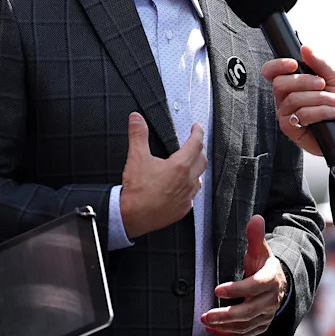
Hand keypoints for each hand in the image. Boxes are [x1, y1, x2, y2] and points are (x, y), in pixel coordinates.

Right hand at [120, 113, 206, 237]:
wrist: (133, 217)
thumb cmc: (136, 191)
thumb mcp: (136, 157)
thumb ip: (138, 135)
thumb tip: (136, 119)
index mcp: (179, 166)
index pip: (196, 144)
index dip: (197, 133)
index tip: (197, 128)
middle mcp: (187, 181)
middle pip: (202, 160)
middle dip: (199, 149)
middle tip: (195, 143)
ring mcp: (186, 197)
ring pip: (199, 179)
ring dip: (197, 169)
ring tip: (191, 164)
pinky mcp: (182, 209)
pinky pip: (192, 196)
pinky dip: (190, 187)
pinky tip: (183, 187)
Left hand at [200, 215, 287, 335]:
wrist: (278, 283)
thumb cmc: (263, 264)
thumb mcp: (260, 249)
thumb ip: (256, 236)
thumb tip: (256, 218)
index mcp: (271, 279)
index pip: (255, 286)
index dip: (237, 289)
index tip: (217, 289)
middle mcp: (271, 299)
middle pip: (249, 311)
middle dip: (226, 315)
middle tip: (206, 314)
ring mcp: (267, 314)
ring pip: (246, 325)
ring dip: (225, 327)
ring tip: (206, 322)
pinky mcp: (261, 324)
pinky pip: (246, 334)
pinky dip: (230, 335)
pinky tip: (214, 332)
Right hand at [262, 46, 334, 156]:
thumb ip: (320, 63)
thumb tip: (305, 48)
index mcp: (293, 82)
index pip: (271, 71)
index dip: (277, 66)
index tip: (294, 64)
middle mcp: (286, 97)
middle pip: (280, 84)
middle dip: (304, 82)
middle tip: (323, 84)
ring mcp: (287, 114)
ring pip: (293, 100)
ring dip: (319, 99)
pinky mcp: (292, 130)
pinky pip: (301, 115)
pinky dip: (320, 112)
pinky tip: (333, 113)